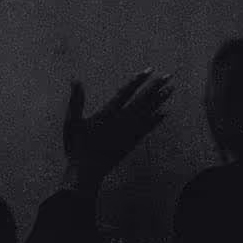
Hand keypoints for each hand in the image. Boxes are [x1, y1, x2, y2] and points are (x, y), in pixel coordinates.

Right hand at [62, 70, 173, 191]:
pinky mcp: (131, 142)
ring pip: (147, 113)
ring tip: (170, 90)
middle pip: (142, 100)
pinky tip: (164, 113)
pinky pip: (147, 128)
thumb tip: (75, 79)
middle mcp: (121, 121)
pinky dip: (156, 120)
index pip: (125, 92)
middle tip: (169, 77)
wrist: (87, 172)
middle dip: (155, 87)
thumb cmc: (77, 146)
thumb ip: (76, 100)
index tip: (149, 70)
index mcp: (107, 114)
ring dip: (159, 101)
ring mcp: (128, 132)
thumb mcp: (72, 121)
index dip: (138, 80)